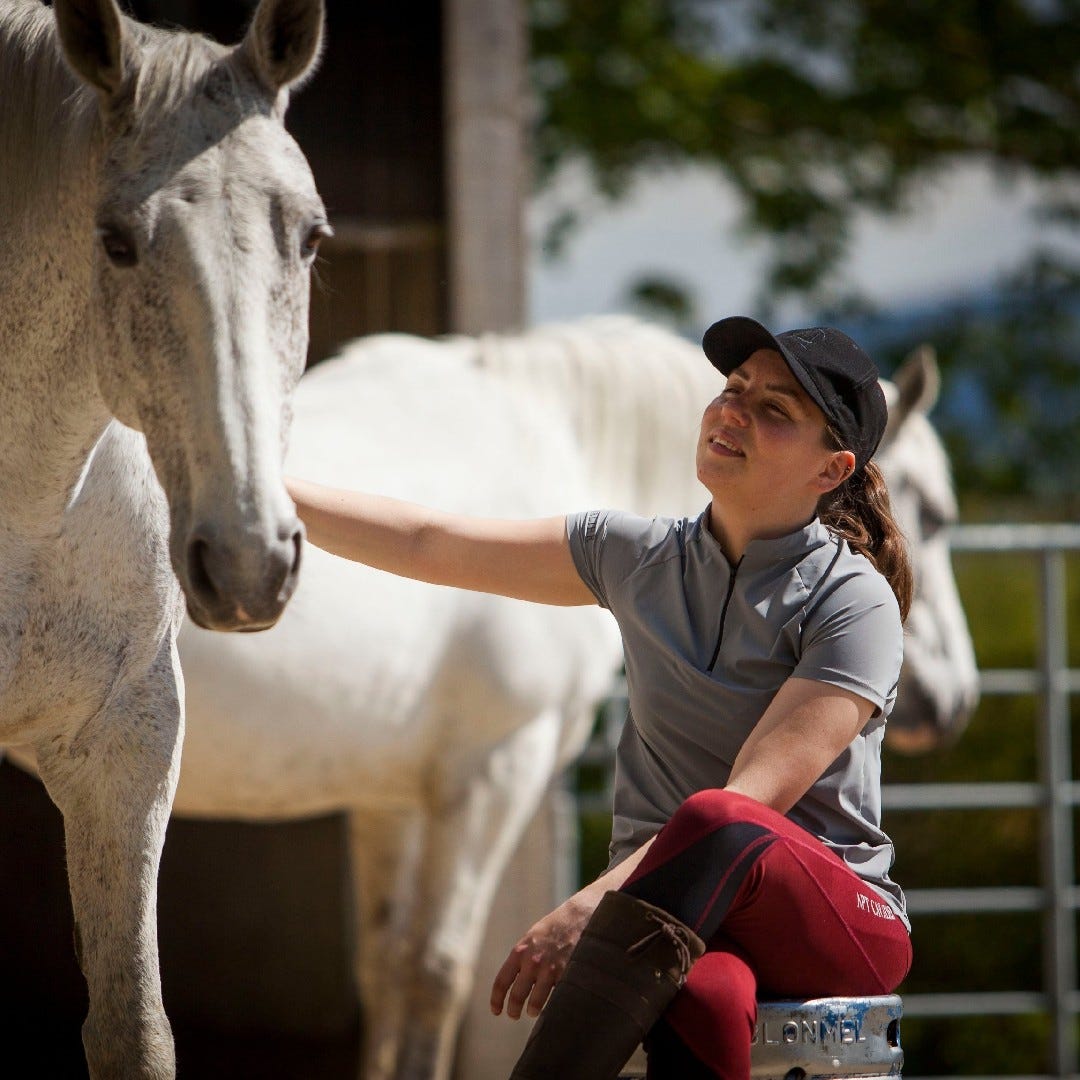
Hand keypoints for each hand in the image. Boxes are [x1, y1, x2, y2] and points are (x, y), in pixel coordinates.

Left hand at [490, 892, 595, 1018]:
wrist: (578, 917)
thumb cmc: (554, 928)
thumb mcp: (532, 938)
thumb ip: (522, 958)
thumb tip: (513, 982)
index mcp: (520, 951)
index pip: (502, 981)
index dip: (497, 999)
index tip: (496, 1011)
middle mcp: (532, 962)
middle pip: (517, 996)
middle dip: (513, 1010)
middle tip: (514, 1015)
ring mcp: (549, 970)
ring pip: (535, 1003)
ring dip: (532, 1010)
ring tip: (533, 1011)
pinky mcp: (565, 975)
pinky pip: (555, 998)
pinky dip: (553, 1004)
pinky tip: (552, 1004)